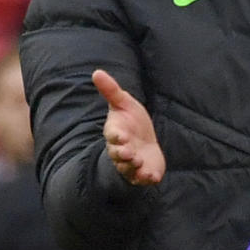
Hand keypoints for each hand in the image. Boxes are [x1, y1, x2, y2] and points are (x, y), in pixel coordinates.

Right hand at [92, 69, 164, 185]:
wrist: (144, 143)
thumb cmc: (131, 122)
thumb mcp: (124, 104)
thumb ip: (111, 91)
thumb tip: (96, 72)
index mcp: (116, 133)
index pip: (113, 135)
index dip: (116, 137)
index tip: (121, 136)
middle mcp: (121, 150)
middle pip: (118, 155)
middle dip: (123, 154)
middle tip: (129, 153)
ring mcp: (132, 163)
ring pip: (129, 168)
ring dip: (134, 167)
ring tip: (140, 162)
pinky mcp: (143, 173)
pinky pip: (142, 178)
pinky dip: (147, 178)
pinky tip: (152, 177)